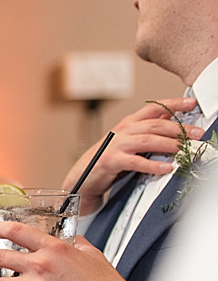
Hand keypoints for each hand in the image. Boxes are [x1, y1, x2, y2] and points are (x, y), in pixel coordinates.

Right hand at [62, 97, 201, 211]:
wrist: (82, 177)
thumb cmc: (110, 159)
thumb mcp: (130, 141)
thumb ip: (148, 131)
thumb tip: (173, 121)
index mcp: (129, 123)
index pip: (154, 108)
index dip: (174, 104)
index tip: (193, 104)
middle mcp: (123, 131)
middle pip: (155, 124)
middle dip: (179, 128)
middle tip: (198, 134)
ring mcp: (116, 145)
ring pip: (147, 140)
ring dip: (170, 144)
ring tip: (185, 149)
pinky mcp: (111, 161)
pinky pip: (135, 162)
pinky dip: (152, 165)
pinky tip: (166, 168)